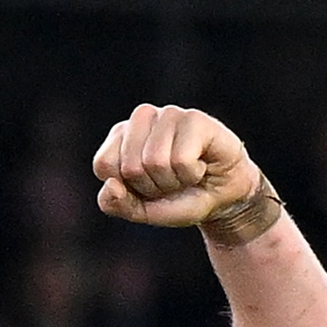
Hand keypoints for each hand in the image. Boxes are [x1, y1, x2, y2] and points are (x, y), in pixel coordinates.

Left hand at [92, 105, 262, 226]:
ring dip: (174, 181)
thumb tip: (111, 185)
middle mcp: (141, 118)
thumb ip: (115, 204)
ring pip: (155, 162)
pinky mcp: (194, 118)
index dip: (128, 188)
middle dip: (153, 187)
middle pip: (130, 166)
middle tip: (171, 181)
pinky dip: (191, 174)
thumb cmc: (179, 198)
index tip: (148, 186)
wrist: (223, 199)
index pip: (104, 165)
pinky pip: (181, 159)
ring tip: (186, 173)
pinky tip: (201, 165)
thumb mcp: (141, 211)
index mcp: (120, 136)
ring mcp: (168, 114)